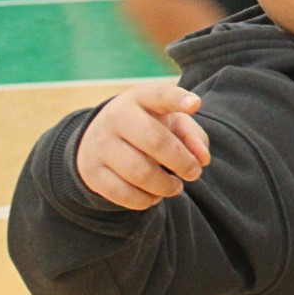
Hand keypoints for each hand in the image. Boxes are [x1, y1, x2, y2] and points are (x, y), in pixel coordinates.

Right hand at [74, 83, 211, 210]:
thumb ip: (192, 136)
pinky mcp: (91, 171)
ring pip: (139, 172)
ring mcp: (100, 144)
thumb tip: (202, 159)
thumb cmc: (149, 127)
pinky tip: (154, 196)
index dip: (178, 99)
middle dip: (181, 162)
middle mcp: (116, 116)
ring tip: (176, 187)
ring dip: (165, 186)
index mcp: (140, 97)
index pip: (159, 95)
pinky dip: (144, 200)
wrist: (100, 137)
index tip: (196, 104)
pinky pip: (121, 193)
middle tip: (194, 173)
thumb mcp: (171, 122)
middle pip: (155, 141)